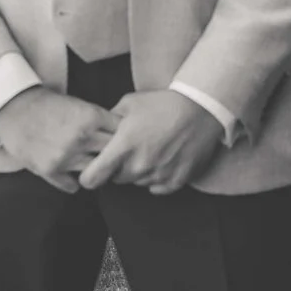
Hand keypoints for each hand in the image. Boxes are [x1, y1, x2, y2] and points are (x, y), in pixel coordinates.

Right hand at [0, 87, 118, 192]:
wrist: (14, 109)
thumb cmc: (48, 105)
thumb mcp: (79, 104)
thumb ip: (100, 120)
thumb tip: (124, 134)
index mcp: (91, 116)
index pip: (123, 132)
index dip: (125, 137)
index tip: (124, 141)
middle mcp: (82, 137)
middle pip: (114, 154)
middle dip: (115, 155)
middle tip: (112, 158)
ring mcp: (67, 156)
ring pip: (96, 172)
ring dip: (95, 171)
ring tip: (92, 166)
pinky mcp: (50, 170)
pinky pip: (74, 186)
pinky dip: (74, 182)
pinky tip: (72, 174)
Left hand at [79, 89, 225, 195]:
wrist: (201, 108)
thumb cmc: (163, 103)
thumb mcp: (129, 102)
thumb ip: (108, 120)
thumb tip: (96, 130)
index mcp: (123, 147)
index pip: (92, 178)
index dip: (89, 175)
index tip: (94, 169)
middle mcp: (139, 165)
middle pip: (117, 179)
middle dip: (119, 168)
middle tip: (132, 150)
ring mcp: (158, 175)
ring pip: (138, 183)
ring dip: (141, 172)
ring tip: (152, 150)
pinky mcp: (176, 181)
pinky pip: (158, 188)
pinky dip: (158, 177)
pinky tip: (164, 160)